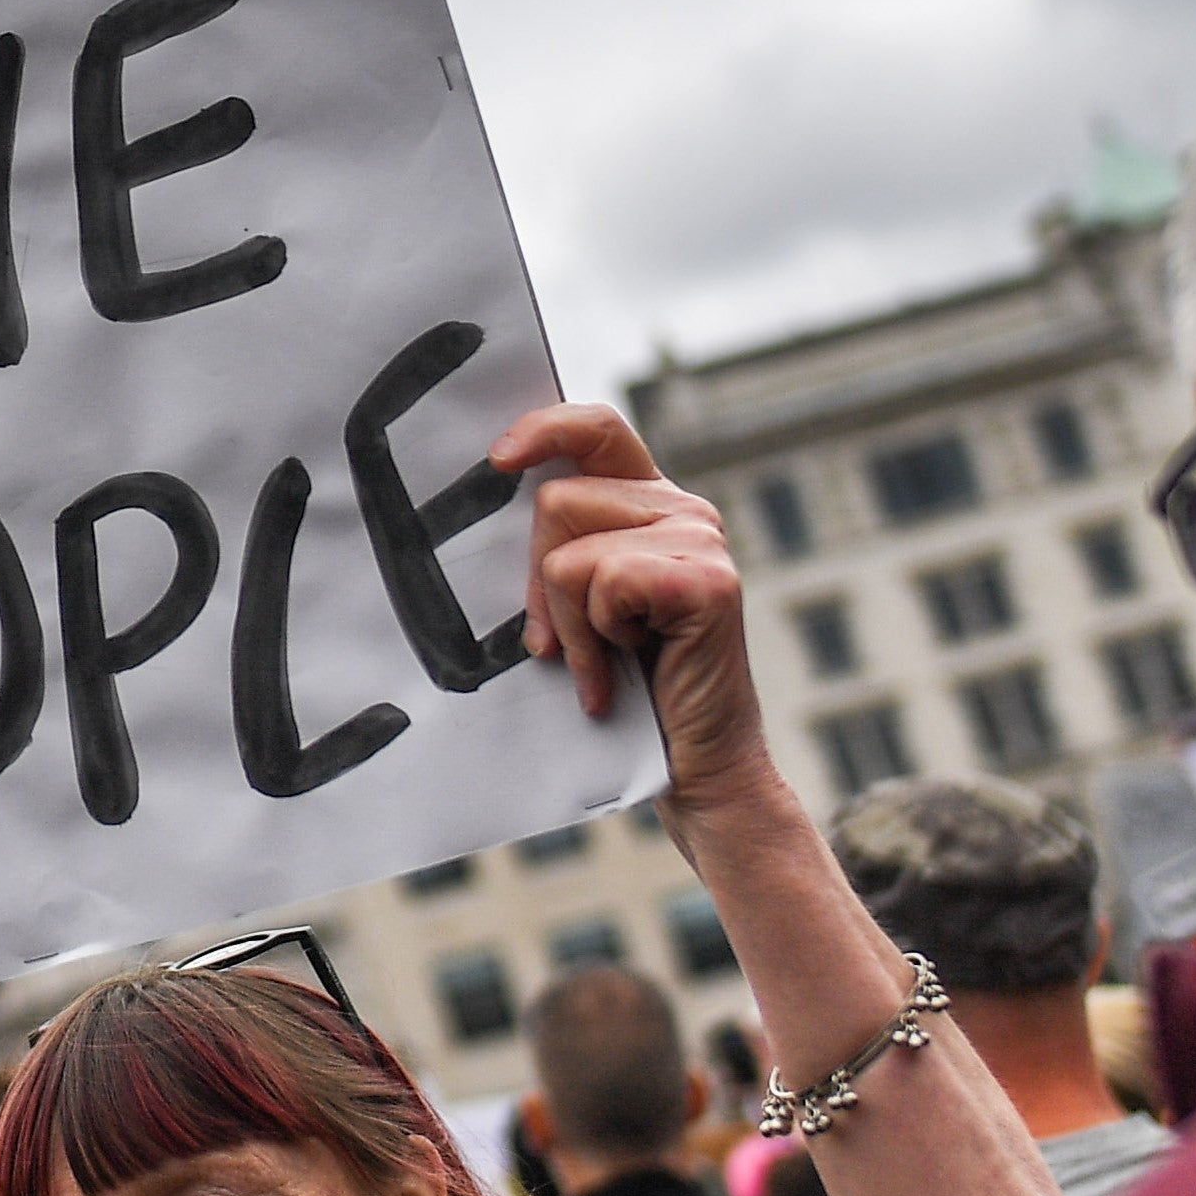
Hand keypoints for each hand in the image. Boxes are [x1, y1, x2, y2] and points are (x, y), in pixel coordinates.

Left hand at [488, 400, 780, 817]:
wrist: (693, 766)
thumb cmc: (627, 687)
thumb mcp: (581, 604)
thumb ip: (560, 549)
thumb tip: (488, 503)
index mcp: (650, 505)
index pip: (596, 429)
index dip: (543, 429)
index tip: (494, 460)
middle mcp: (682, 510)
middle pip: (557, 499)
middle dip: (538, 580)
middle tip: (562, 640)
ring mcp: (703, 540)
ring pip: (570, 551)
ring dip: (568, 621)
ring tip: (603, 658)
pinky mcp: (708, 580)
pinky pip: (602, 582)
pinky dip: (596, 639)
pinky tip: (628, 666)